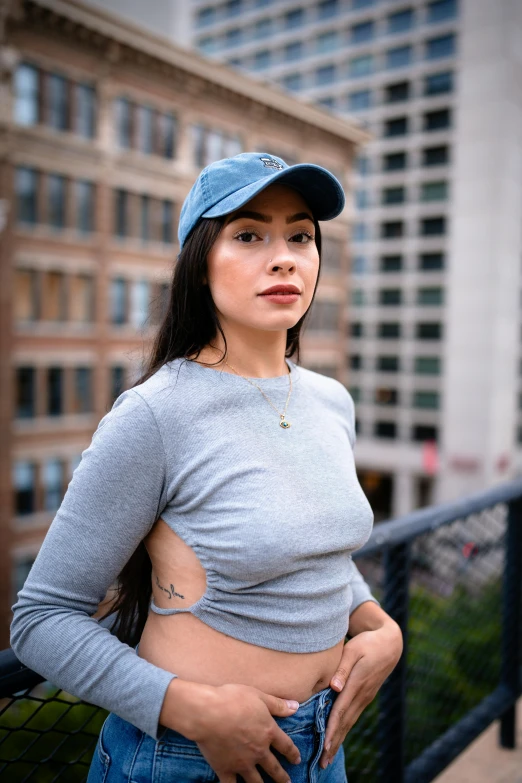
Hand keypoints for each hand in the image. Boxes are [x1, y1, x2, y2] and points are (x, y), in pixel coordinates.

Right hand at [189, 682, 302, 782]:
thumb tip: (296, 707)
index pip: (286, 746)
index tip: (297, 760)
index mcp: (268, 732)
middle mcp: (258, 751)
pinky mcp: (225, 769)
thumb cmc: (233, 699)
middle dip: (282, 777)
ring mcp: (242, 763)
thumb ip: (277, 705)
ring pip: (256, 781)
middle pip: (273, 767)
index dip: (293, 753)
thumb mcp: (259, 696)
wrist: (209, 713)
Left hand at [319, 620, 402, 769]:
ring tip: (327, 757)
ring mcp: (365, 697)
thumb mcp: (353, 650)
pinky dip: (344, 729)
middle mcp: (362, 695)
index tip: (324, 746)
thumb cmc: (367, 643)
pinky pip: (352, 716)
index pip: (341, 711)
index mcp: (356, 685)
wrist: (389, 643)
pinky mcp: (366, 696)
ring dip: (338, 740)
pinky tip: (337, 737)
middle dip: (333, 743)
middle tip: (322, 762)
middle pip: (345, 723)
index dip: (331, 730)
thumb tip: (334, 687)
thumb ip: (342, 668)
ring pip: (349, 722)